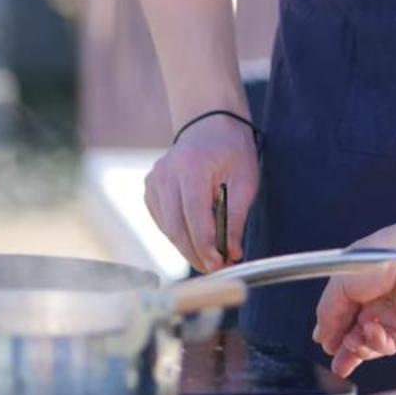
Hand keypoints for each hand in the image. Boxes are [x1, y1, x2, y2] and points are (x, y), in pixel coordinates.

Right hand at [144, 113, 259, 270]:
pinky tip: (196, 238)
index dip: (205, 245)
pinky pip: (163, 221)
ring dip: (188, 248)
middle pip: (176, 228)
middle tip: (216, 270)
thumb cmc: (232, 150)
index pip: (194, 216)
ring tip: (211, 258)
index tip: (219, 264)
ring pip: (167, 228)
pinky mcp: (150, 189)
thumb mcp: (246, 180)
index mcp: (191, 167)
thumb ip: (237, 217)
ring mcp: (153, 181)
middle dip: (196, 254)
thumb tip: (231, 253)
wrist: (209, 124)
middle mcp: (166, 174)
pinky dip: (179, 235)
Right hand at [312, 230, 395, 378]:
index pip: (341, 316)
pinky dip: (376, 342)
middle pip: (355, 334)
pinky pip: (387, 345)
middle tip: (336, 362)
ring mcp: (391, 316)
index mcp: (358, 286)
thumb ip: (327, 312)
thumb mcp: (340, 284)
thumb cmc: (381, 259)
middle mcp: (375, 302)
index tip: (323, 343)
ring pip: (370, 344)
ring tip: (352, 341)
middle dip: (344, 351)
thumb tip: (321, 335)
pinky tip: (373, 329)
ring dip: (358, 348)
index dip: (331, 332)